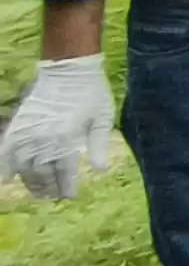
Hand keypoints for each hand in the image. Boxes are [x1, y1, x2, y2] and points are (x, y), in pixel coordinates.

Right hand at [1, 55, 116, 201]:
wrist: (68, 68)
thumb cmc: (92, 92)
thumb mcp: (103, 117)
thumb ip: (99, 144)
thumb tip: (101, 170)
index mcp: (68, 137)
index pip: (65, 171)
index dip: (67, 186)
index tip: (70, 196)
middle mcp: (45, 138)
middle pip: (43, 172)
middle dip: (49, 188)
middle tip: (53, 197)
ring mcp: (29, 132)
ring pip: (25, 166)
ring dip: (30, 182)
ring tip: (38, 192)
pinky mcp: (18, 125)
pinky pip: (6, 150)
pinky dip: (4, 166)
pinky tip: (6, 178)